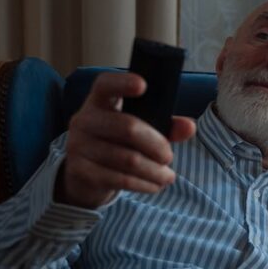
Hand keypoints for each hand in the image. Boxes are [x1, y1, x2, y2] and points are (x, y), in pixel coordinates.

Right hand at [56, 72, 195, 208]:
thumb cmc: (118, 143)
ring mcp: (79, 145)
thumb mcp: (139, 130)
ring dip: (155, 171)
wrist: (85, 174)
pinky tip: (155, 185)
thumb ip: (165, 126)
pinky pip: (120, 179)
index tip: (143, 85)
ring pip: (129, 159)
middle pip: (128, 128)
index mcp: (100, 102)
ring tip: (168, 176)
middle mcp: (84, 119)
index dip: (123, 83)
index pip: (106, 84)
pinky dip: (144, 184)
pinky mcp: (81, 170)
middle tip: (169, 157)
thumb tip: (189, 127)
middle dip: (157, 145)